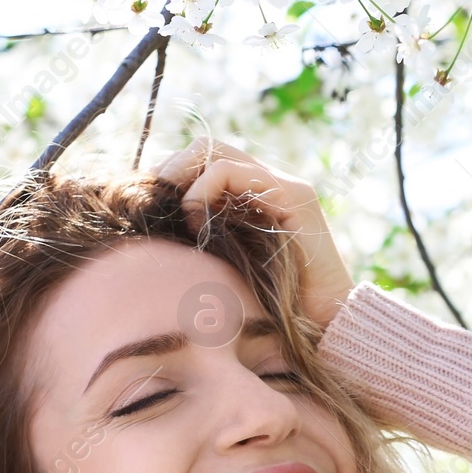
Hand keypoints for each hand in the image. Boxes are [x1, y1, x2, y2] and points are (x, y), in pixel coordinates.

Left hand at [150, 136, 354, 330]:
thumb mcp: (222, 263)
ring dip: (184, 175)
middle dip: (172, 167)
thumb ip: (201, 236)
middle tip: (153, 197)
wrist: (323, 326)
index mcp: (253, 197)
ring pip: (217, 151)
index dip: (172, 172)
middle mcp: (269, 184)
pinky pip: (233, 172)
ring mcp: (284, 186)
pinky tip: (195, 218)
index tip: (148, 200)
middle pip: (208, 146)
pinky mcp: (293, 196)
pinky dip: (204, 190)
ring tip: (176, 211)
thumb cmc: (272, 308)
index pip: (204, 159)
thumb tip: (155, 222)